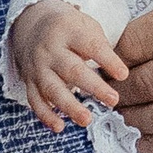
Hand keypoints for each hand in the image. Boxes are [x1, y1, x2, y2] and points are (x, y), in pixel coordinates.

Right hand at [7, 0, 127, 135]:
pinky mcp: (29, 82)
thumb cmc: (70, 29)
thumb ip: (101, 46)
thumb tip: (118, 74)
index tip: (123, 75)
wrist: (31, 25)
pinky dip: (46, 115)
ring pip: (52, 89)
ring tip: (87, 120)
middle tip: (113, 100)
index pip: (91, 46)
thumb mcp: (86, 25)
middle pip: (72, 69)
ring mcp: (37, 67)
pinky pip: (35, 101)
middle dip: (93, 86)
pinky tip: (59, 127)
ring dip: (69, 106)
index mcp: (68, 29)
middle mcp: (50, 49)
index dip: (108, 61)